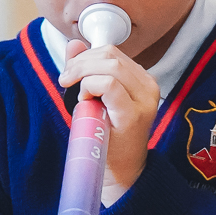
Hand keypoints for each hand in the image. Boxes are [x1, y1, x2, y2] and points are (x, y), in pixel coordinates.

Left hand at [61, 38, 159, 201]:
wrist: (120, 170)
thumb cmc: (109, 135)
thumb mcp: (97, 96)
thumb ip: (87, 68)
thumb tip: (74, 44)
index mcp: (143, 80)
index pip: (112, 51)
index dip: (85, 56)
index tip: (70, 72)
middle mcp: (148, 86)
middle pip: (110, 55)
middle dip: (80, 63)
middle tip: (67, 80)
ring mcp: (144, 101)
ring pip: (110, 66)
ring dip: (84, 75)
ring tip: (78, 93)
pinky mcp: (133, 114)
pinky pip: (109, 85)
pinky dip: (91, 87)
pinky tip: (85, 101)